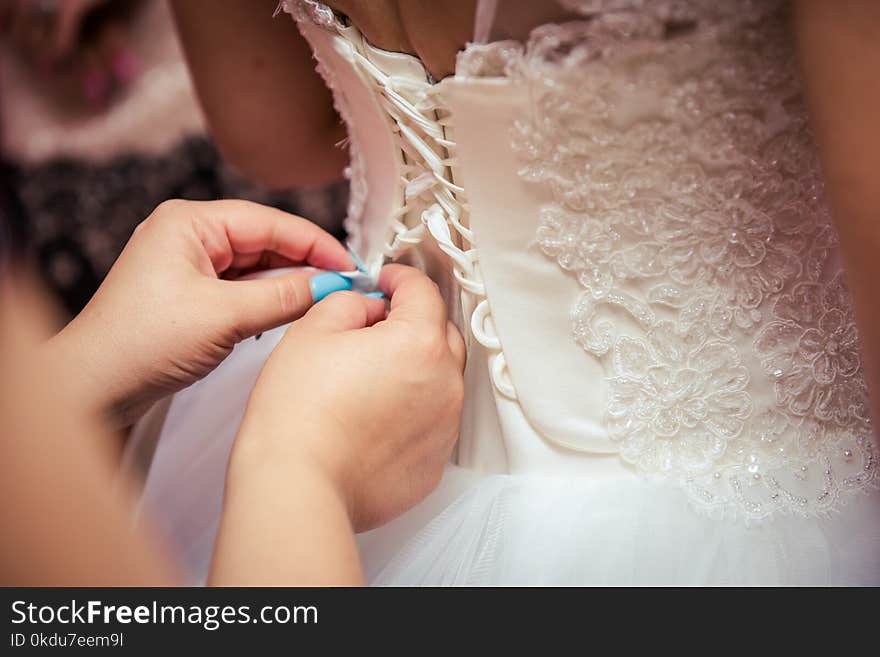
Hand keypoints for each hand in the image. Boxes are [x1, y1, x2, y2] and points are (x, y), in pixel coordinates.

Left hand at [45, 199, 354, 425]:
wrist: (92, 388)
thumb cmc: (140, 343)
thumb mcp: (224, 317)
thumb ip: (284, 296)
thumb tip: (331, 285)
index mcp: (189, 222)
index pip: (270, 222)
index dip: (316, 244)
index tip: (351, 267)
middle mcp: (188, 235)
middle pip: (265, 241)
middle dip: (305, 263)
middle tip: (344, 286)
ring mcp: (187, 264)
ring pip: (255, 266)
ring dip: (287, 283)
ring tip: (323, 300)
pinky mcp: (189, 293)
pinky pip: (241, 287)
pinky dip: (267, 299)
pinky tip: (288, 311)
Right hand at [230, 264, 466, 531]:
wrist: (298, 486)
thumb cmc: (298, 413)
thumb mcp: (313, 330)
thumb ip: (350, 302)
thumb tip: (369, 307)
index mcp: (420, 342)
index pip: (424, 291)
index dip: (400, 277)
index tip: (385, 280)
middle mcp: (445, 384)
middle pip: (441, 332)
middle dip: (413, 321)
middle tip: (374, 325)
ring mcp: (444, 426)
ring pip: (440, 378)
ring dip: (415, 366)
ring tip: (369, 376)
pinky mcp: (434, 462)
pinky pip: (432, 420)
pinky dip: (412, 409)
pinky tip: (374, 415)